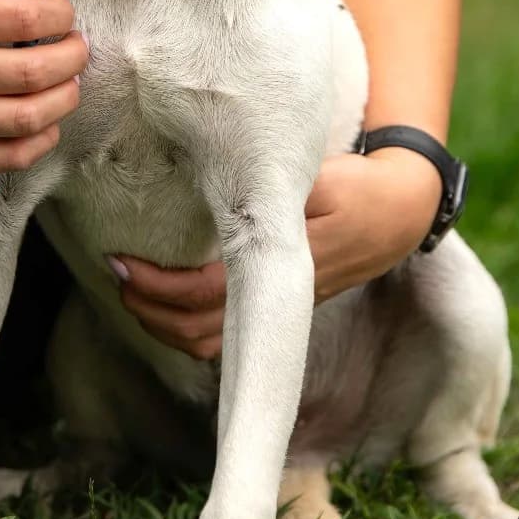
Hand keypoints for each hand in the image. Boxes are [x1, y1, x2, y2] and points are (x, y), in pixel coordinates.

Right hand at [0, 0, 87, 168]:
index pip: (24, 19)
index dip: (60, 15)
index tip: (64, 13)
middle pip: (32, 72)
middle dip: (73, 57)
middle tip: (77, 47)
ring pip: (28, 118)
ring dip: (66, 98)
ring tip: (68, 81)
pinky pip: (12, 157)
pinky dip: (43, 140)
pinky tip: (48, 118)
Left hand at [110, 147, 441, 359]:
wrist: (401, 212)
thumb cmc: (356, 186)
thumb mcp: (317, 175)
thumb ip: (272, 182)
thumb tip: (220, 174)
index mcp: (284, 265)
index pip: (207, 293)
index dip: (158, 287)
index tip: (121, 261)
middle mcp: (280, 297)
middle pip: (200, 332)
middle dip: (150, 311)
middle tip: (116, 273)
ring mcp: (281, 308)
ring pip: (211, 344)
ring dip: (164, 327)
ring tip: (132, 291)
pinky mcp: (281, 307)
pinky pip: (227, 338)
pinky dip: (188, 331)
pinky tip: (164, 305)